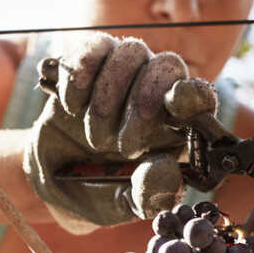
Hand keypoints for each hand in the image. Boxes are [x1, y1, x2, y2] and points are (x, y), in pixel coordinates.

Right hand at [22, 33, 218, 229]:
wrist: (54, 182)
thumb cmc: (99, 192)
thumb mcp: (125, 205)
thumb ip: (149, 194)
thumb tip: (166, 167)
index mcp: (176, 127)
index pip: (199, 95)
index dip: (192, 94)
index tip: (177, 104)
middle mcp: (154, 93)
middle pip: (167, 65)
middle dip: (143, 101)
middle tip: (123, 147)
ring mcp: (122, 75)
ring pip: (131, 51)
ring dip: (108, 96)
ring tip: (93, 137)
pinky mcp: (89, 65)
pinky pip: (93, 48)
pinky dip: (81, 75)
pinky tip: (72, 105)